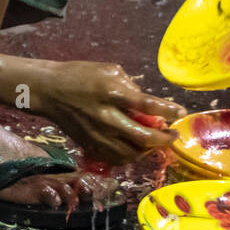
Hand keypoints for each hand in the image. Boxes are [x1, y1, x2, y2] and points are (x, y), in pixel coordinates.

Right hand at [32, 62, 182, 164]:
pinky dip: (131, 157)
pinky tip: (137, 149)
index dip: (167, 110)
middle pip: (142, 138)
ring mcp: (97, 135)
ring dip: (149, 151)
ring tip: (156, 143)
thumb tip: (148, 104)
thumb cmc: (80, 75)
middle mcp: (106, 117)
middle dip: (163, 140)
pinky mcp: (90, 145)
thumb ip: (131, 86)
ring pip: (131, 153)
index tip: (180, 112)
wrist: (49, 91)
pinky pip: (116, 159)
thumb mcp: (108, 70)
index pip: (146, 105)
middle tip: (173, 136)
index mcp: (111, 92)